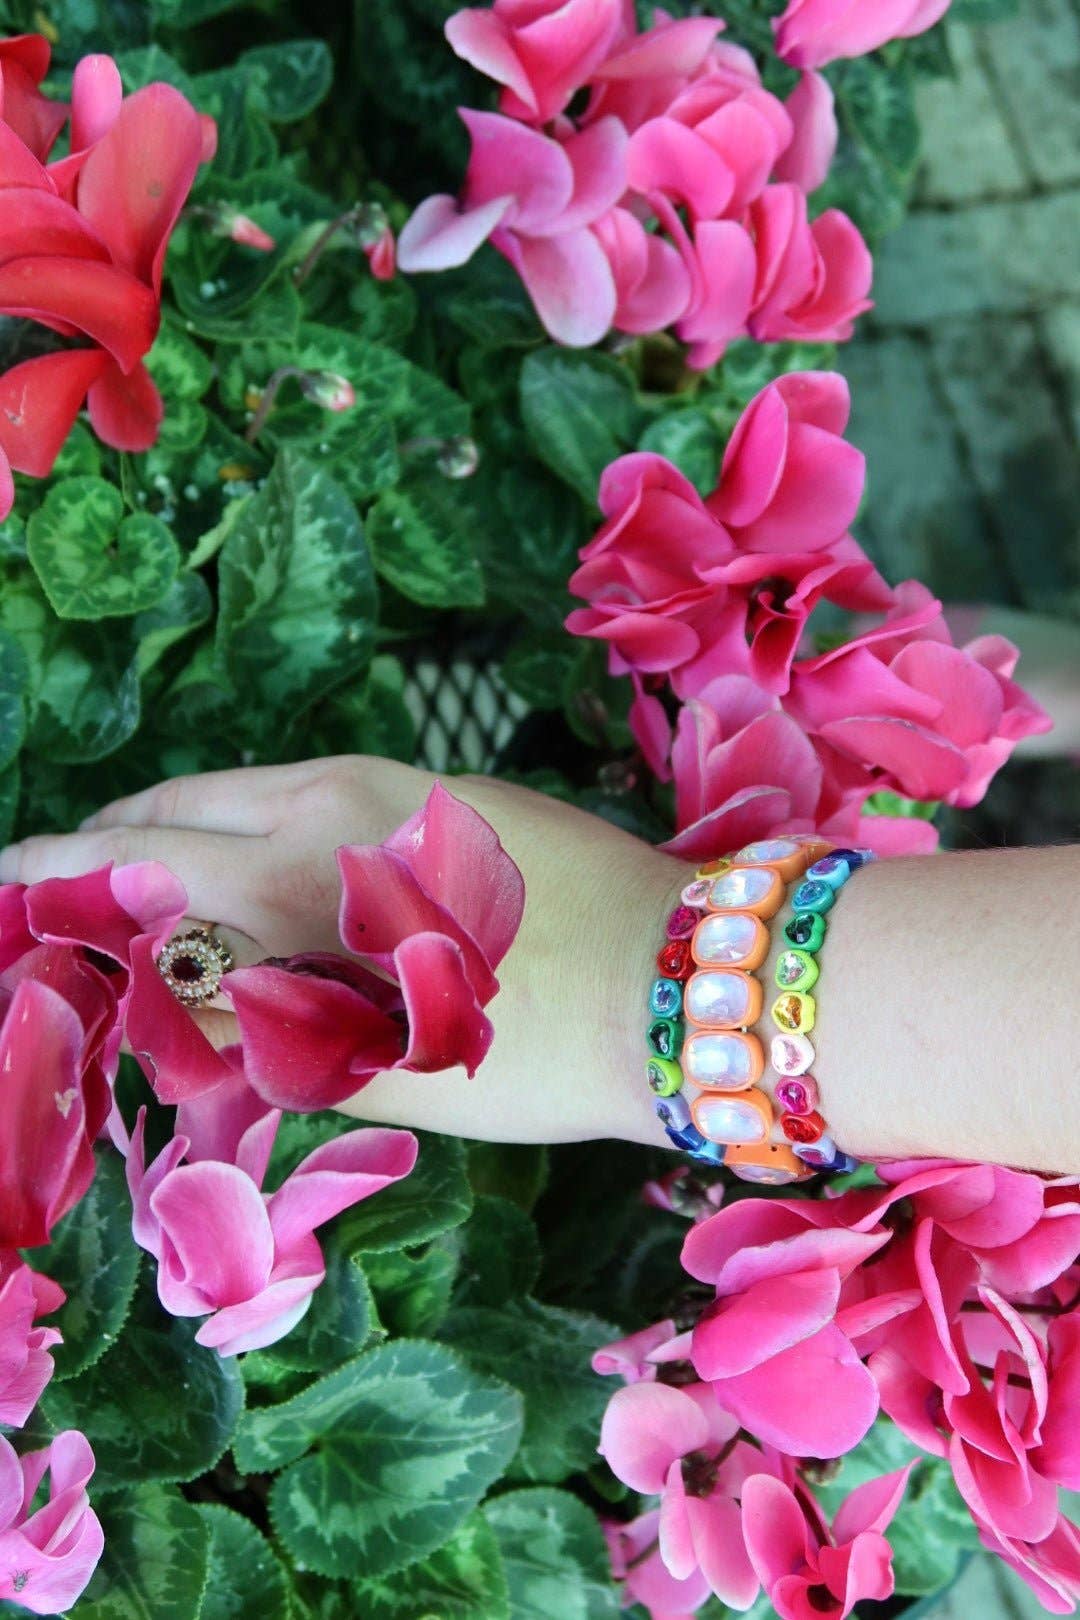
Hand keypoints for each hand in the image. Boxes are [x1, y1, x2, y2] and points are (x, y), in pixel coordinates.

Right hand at [0, 757, 687, 1144]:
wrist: (690, 979)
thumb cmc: (541, 1044)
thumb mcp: (384, 1062)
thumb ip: (258, 1033)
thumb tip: (165, 1017)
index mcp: (306, 864)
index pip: (133, 858)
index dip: (49, 876)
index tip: (6, 897)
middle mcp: (336, 796)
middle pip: (173, 811)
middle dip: (104, 857)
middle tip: (69, 915)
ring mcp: (394, 782)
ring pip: (244, 799)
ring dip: (184, 848)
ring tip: (161, 919)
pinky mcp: (440, 790)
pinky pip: (311, 802)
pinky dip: (257, 842)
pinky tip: (263, 899)